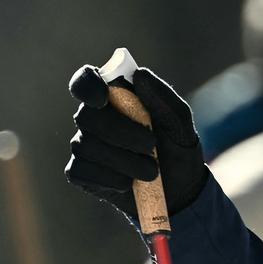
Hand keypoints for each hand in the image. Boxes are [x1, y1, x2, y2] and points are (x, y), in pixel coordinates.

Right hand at [65, 64, 206, 220]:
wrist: (180, 189)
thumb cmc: (177, 147)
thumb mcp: (180, 122)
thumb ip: (163, 97)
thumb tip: (139, 74)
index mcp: (114, 98)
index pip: (86, 81)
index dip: (87, 85)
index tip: (103, 98)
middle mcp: (94, 119)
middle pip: (86, 116)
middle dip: (121, 132)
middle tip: (151, 146)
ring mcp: (84, 145)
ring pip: (86, 145)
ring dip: (124, 160)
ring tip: (152, 171)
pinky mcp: (81, 172)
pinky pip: (81, 171)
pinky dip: (110, 178)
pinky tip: (130, 183)